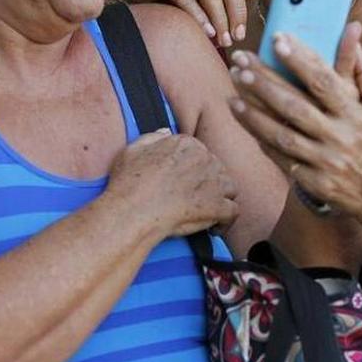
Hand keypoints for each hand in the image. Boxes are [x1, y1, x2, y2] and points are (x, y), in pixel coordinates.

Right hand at [105, 129, 239, 238]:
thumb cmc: (129, 182)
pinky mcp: (218, 206)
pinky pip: (233, 212)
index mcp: (186, 144)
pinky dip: (225, 222)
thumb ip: (153, 137)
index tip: (184, 183)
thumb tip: (166, 132)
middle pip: (217, 170)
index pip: (200, 154)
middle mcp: (204, 159)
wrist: (133, 210)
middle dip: (208, 185)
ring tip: (206, 213)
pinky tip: (213, 229)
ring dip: (221, 199)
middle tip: (192, 201)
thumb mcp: (133, 149)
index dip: (194, 170)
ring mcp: (214, 182)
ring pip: (229, 188)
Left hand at [226, 29, 361, 227]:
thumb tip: (352, 31)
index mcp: (357, 114)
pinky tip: (242, 117)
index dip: (299, 59)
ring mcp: (325, 162)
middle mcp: (341, 137)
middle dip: (264, 81)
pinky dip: (259, 136)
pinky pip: (279, 156)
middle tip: (240, 62)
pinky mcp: (313, 182)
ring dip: (253, 112)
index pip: (324, 81)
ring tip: (232, 91)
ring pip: (281, 133)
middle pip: (294, 105)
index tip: (277, 38)